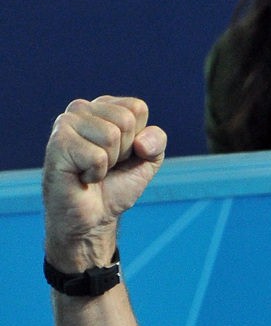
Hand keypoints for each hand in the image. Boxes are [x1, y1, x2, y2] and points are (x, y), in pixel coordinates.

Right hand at [43, 95, 165, 269]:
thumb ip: (157, 141)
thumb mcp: (148, 160)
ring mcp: (66, 122)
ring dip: (108, 163)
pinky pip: (97, 156)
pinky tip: (81, 176)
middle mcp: (82, 108)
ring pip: (111, 136)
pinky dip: (95, 173)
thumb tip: (141, 143)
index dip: (138, 139)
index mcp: (103, 107)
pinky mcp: (57, 142)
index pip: (138, 108)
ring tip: (92, 170)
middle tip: (106, 165)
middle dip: (124, 152)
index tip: (122, 155)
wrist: (92, 218)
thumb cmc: (116, 185)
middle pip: (126, 120)